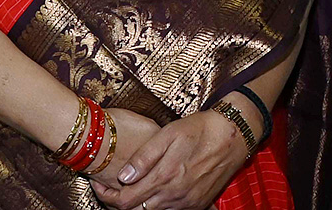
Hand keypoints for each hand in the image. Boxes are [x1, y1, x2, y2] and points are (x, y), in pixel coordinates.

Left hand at [92, 109, 249, 209]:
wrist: (233, 137)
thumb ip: (144, 157)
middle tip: (108, 186)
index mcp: (165, 177)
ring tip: (127, 186)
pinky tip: (151, 189)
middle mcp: (175, 196)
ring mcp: (187, 203)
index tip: (98, 184)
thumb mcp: (168, 134)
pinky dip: (156, 203)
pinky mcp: (197, 204)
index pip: (126, 201)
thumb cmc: (199, 129)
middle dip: (118, 201)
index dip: (107, 196)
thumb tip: (123, 177)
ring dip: (137, 203)